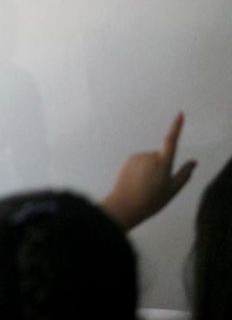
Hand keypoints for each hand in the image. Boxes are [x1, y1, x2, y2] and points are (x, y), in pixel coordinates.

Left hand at [102, 112, 196, 229]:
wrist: (125, 205)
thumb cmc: (151, 200)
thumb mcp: (172, 190)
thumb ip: (184, 174)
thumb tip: (194, 162)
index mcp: (163, 163)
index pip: (171, 141)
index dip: (176, 127)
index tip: (180, 114)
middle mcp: (150, 156)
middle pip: (161, 156)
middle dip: (161, 166)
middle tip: (156, 185)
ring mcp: (138, 156)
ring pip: (150, 160)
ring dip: (150, 169)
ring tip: (145, 185)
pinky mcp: (128, 159)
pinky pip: (139, 161)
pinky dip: (140, 169)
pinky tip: (137, 182)